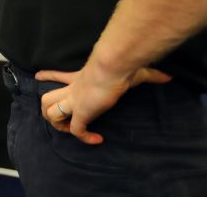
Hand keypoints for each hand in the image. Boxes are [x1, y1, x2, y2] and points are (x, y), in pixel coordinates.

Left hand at [36, 63, 170, 144]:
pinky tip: (97, 139)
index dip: (48, 77)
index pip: (58, 76)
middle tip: (59, 120)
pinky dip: (84, 138)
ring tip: (73, 131)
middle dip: (48, 111)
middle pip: (46, 99)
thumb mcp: (134, 70)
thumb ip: (150, 75)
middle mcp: (72, 90)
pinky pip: (76, 130)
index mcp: (79, 78)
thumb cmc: (120, 66)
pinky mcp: (82, 112)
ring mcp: (75, 101)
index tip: (38, 76)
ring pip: (50, 113)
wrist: (112, 66)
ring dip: (58, 125)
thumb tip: (168, 77)